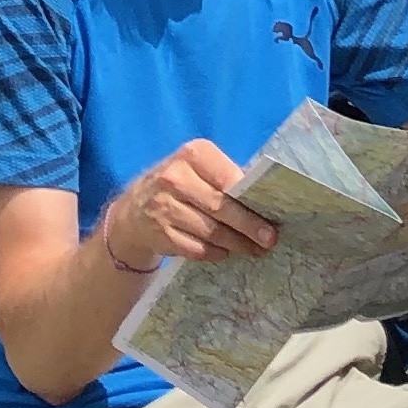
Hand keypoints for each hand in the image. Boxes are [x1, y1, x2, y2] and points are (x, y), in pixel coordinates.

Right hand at [105, 141, 276, 267]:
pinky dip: (216, 253)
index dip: (251, 197)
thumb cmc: (180, 185)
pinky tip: (226, 252)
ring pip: (212, 232)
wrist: (134, 210)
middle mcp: (175, 178)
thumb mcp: (198, 169)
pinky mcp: (162, 235)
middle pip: (221, 207)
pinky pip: (198, 249)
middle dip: (249, 226)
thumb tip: (265, 199)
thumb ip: (226, 177)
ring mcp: (165, 208)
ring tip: (254, 249)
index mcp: (192, 154)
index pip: (228, 178)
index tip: (273, 212)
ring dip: (237, 243)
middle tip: (270, 239)